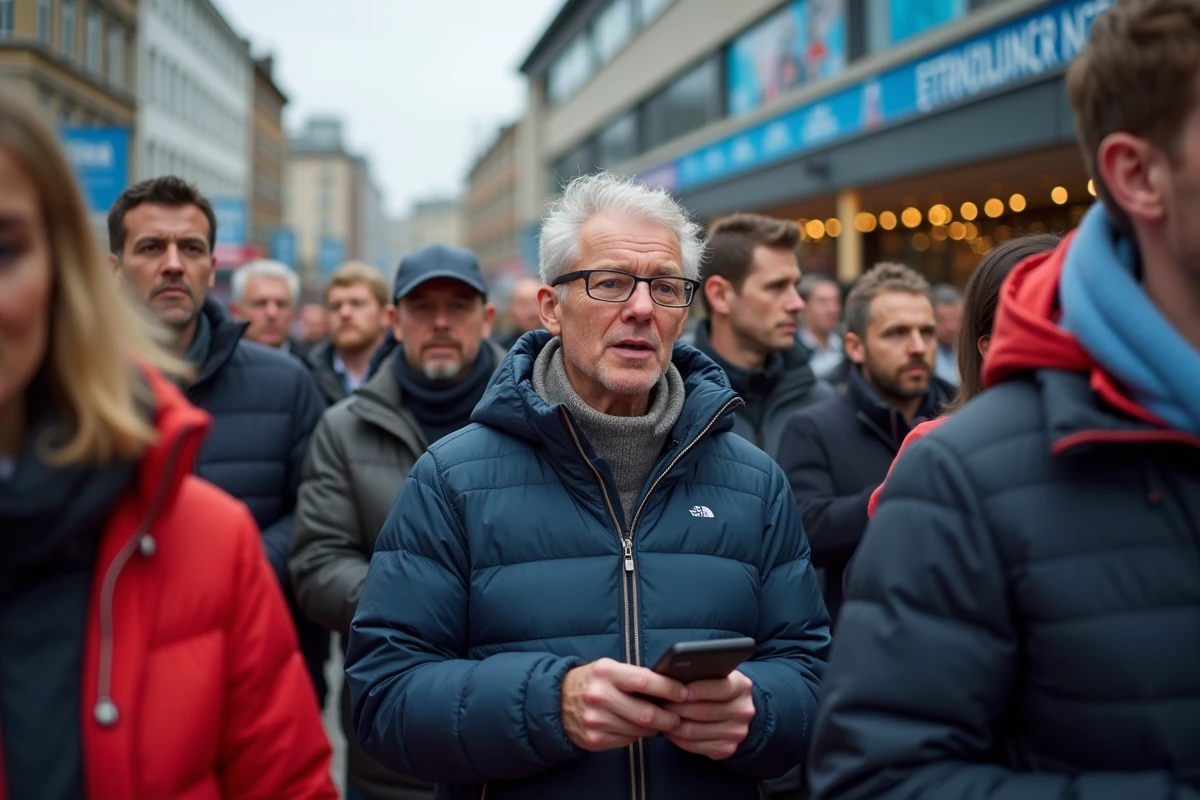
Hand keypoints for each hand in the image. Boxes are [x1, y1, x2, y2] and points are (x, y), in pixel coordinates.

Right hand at [561, 658, 689, 751]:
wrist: (556, 702)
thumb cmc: (591, 681)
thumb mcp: (608, 668)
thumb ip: (634, 676)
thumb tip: (669, 687)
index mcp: (606, 672)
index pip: (645, 681)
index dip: (668, 688)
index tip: (684, 693)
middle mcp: (599, 696)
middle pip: (645, 713)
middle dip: (668, 717)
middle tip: (677, 717)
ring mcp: (595, 721)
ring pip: (638, 730)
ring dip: (653, 728)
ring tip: (658, 722)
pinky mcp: (594, 740)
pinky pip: (627, 741)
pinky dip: (636, 735)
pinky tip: (636, 727)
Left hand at [662, 669, 754, 760]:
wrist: (735, 708)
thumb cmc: (716, 686)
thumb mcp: (715, 674)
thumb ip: (701, 673)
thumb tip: (673, 677)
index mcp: (742, 687)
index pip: (721, 688)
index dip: (698, 689)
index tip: (678, 690)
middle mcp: (743, 711)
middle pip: (705, 712)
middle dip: (678, 708)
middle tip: (661, 704)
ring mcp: (737, 732)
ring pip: (696, 731)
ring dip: (675, 725)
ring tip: (661, 717)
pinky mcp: (727, 749)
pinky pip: (696, 746)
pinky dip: (679, 739)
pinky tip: (670, 731)